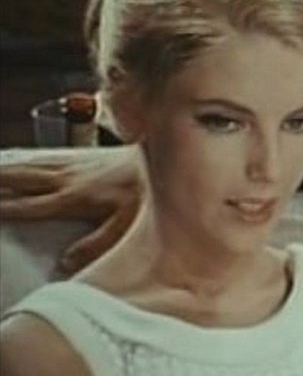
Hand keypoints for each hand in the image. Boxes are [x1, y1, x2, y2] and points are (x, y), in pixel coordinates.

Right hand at [0, 146, 144, 272]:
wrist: (169, 155)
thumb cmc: (148, 192)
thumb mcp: (127, 224)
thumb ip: (97, 244)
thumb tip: (67, 263)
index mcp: (74, 198)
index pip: (27, 207)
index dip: (1, 210)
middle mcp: (68, 179)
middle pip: (20, 180)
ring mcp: (74, 166)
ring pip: (29, 166)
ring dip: (5, 168)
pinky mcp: (83, 157)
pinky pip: (45, 157)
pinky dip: (24, 158)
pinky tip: (15, 158)